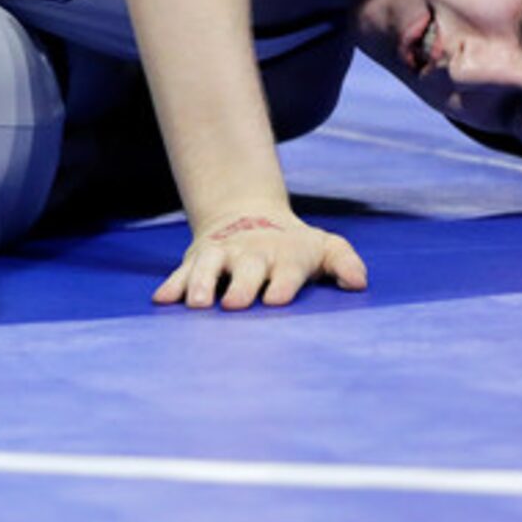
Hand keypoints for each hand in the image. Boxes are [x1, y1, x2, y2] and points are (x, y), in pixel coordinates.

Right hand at [155, 210, 367, 310]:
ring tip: (195, 305)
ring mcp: (222, 256)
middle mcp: (251, 254)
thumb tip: (359, 282)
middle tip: (234, 305)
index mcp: (284, 256)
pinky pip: (181, 272)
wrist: (248, 216)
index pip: (284, 270)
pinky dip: (172, 285)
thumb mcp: (323, 247)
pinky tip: (162, 300)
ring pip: (208, 268)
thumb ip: (344, 262)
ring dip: (200, 284)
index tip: (274, 300)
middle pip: (245, 270)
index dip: (280, 284)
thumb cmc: (293, 246)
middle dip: (240, 286)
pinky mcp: (197, 259)